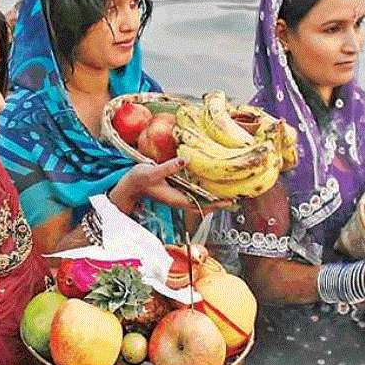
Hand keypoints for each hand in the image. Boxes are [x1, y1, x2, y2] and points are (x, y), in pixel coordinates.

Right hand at [109, 158, 232, 214]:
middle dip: (220, 201)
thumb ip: (170, 167)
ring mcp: (178, 194)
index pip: (201, 205)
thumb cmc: (138, 180)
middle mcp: (179, 199)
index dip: (217, 204)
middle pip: (204, 203)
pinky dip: (204, 188)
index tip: (230, 201)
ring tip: (228, 188)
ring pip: (200, 198)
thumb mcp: (153, 171)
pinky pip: (194, 191)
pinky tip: (210, 181)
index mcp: (177, 198)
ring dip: (213, 195)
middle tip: (237, 195)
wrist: (128, 185)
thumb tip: (186, 160)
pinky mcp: (175, 189)